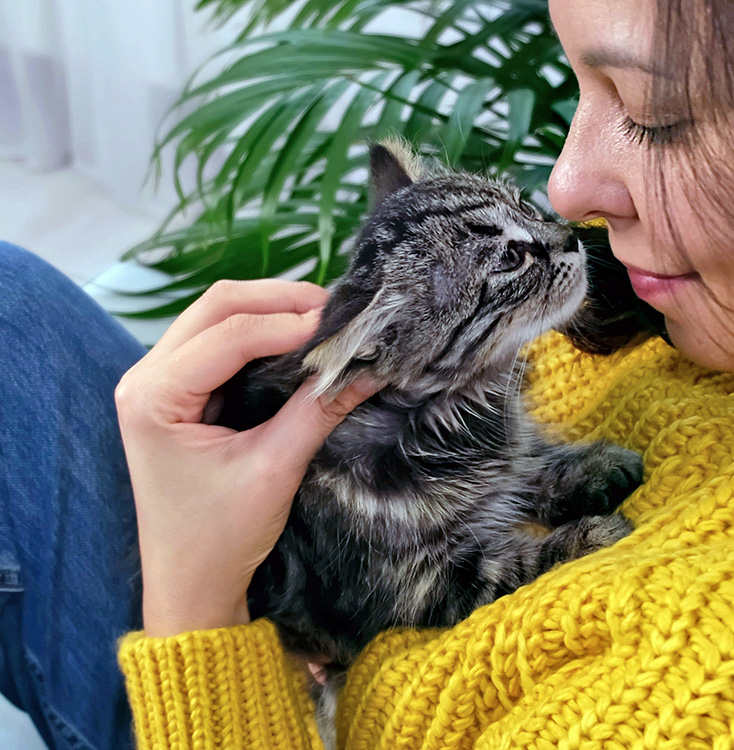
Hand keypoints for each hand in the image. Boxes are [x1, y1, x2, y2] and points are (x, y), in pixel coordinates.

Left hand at [115, 279, 378, 636]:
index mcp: (153, 396)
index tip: (342, 326)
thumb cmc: (220, 535)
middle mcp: (145, 376)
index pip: (227, 334)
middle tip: (337, 311)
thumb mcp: (274, 469)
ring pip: (217, 315)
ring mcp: (158, 380)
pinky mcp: (179, 390)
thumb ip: (318, 411)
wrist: (189, 584)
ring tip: (324, 320)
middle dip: (279, 300)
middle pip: (216, 306)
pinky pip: (220, 340)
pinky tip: (298, 339)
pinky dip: (261, 331)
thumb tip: (371, 367)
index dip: (287, 323)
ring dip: (270, 310)